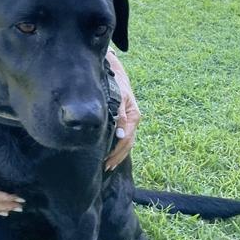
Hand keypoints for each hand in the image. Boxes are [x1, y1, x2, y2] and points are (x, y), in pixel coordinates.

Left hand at [104, 50, 140, 170]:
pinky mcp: (126, 120)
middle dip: (117, 157)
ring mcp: (131, 121)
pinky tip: (112, 155)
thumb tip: (121, 135)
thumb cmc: (116, 83)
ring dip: (118, 155)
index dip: (116, 151)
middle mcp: (134, 120)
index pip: (126, 139)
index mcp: (134, 116)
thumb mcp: (118, 96)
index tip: (106, 160)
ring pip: (127, 142)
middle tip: (106, 167)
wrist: (117, 72)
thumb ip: (119, 114)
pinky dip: (119, 148)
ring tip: (108, 166)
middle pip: (128, 144)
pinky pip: (125, 138)